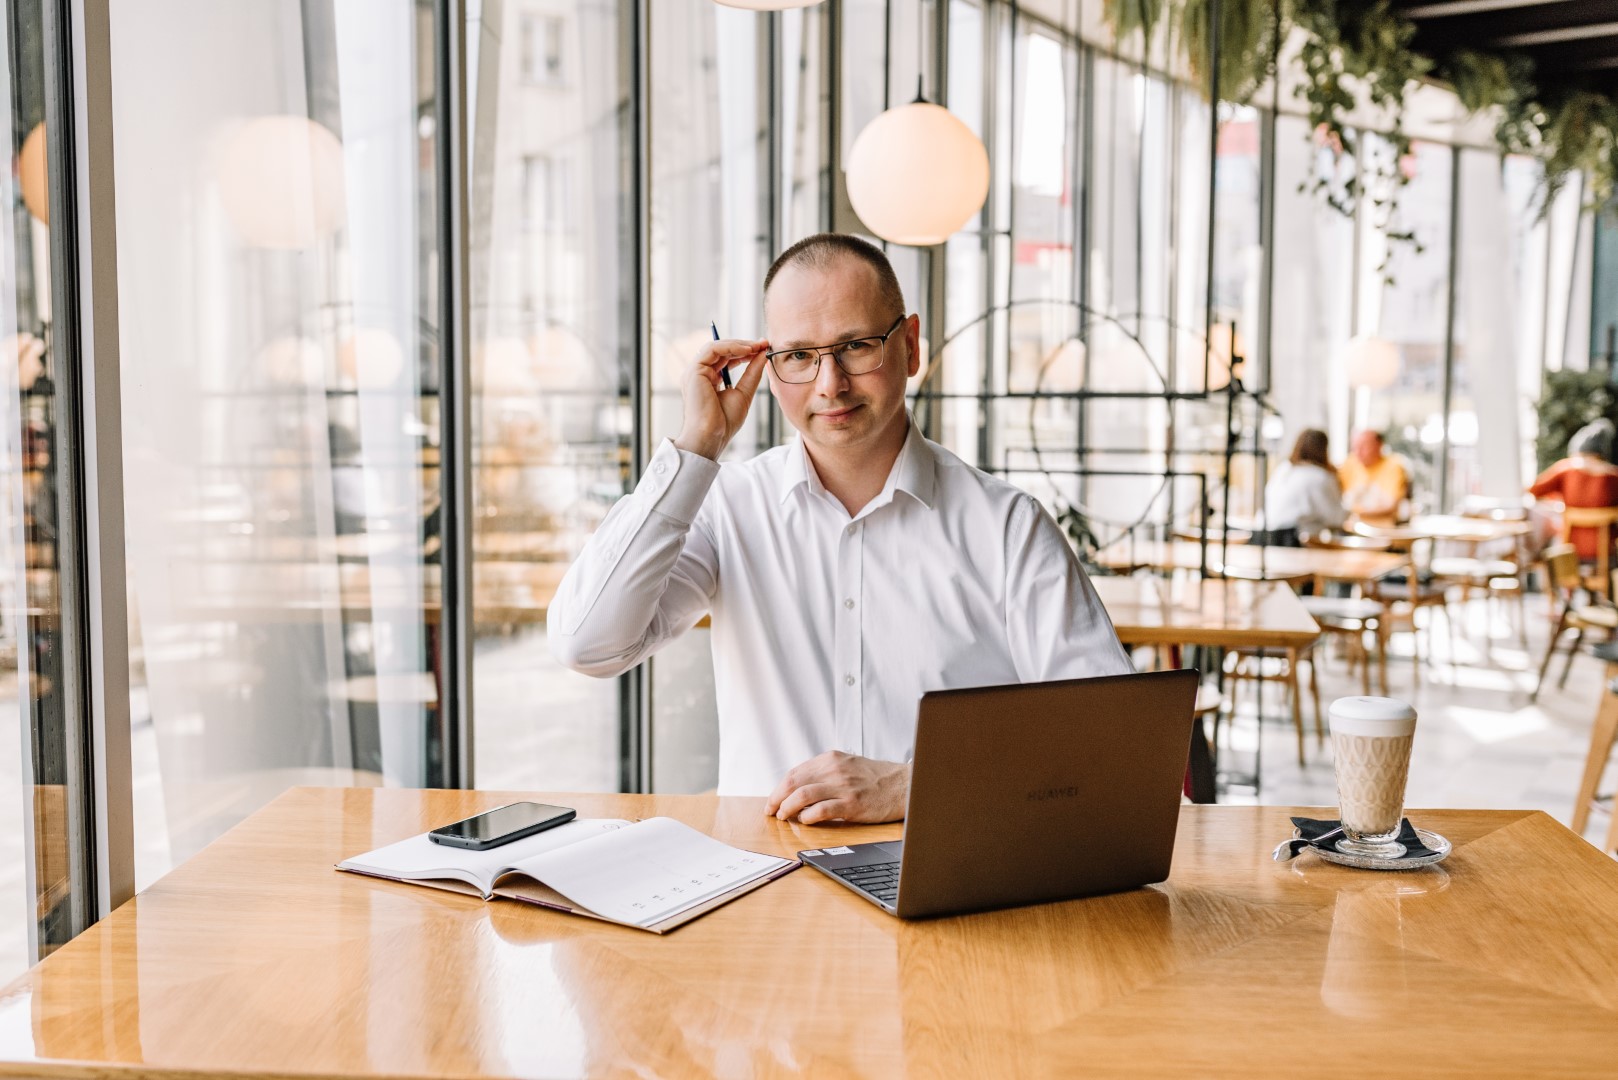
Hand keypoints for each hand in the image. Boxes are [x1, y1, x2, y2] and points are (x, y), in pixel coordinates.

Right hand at [673, 338, 769, 459]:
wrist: (712, 436)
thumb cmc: (725, 422)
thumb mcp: (744, 392)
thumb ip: (752, 372)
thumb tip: (762, 353)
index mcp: (709, 380)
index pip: (726, 358)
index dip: (745, 351)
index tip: (763, 348)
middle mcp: (700, 374)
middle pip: (721, 350)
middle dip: (744, 345)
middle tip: (763, 343)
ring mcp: (695, 372)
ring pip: (716, 346)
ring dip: (738, 344)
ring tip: (757, 346)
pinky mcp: (694, 371)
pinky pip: (713, 349)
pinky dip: (731, 347)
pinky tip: (747, 350)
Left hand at [764, 752, 910, 823]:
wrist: (902, 785)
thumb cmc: (875, 778)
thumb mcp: (847, 765)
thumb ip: (824, 772)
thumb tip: (798, 788)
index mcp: (830, 759)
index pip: (794, 773)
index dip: (778, 789)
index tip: (772, 801)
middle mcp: (834, 770)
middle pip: (793, 783)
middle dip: (777, 799)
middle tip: (772, 811)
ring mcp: (842, 786)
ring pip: (802, 795)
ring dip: (788, 808)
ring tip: (784, 817)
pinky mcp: (851, 803)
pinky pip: (821, 810)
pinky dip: (807, 816)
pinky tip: (805, 821)